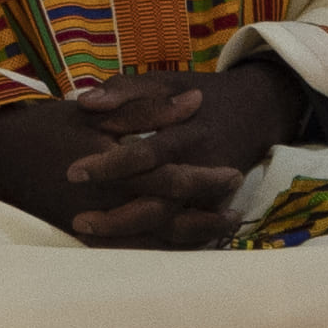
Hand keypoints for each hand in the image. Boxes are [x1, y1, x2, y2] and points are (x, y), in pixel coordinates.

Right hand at [0, 94, 226, 246]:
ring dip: (192, 235)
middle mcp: (107, 200)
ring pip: (154, 239)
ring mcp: (95, 223)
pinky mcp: (84, 237)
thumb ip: (148, 106)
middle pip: (169, 212)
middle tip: (238, 208)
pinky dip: (161, 250)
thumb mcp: (97, 109)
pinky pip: (131, 251)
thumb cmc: (47, 126)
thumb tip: (194, 100)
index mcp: (112, 165)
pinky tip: (184, 246)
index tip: (235, 172)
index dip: (204, 177)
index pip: (169, 176)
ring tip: (222, 228)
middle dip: (206, 211)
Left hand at [64, 66, 306, 246]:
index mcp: (187, 133)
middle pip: (160, 202)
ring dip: (130, 236)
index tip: (73, 172)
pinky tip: (114, 245)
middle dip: (117, 215)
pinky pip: (182, 237)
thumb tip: (85, 102)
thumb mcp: (163, 82)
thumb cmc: (195, 93)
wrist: (254, 110)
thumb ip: (124, 90)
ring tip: (87, 235)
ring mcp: (211, 194)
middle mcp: (201, 167)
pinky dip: (151, 245)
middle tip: (76, 219)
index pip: (147, 155)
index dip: (110, 165)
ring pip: (170, 228)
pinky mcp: (214, 209)